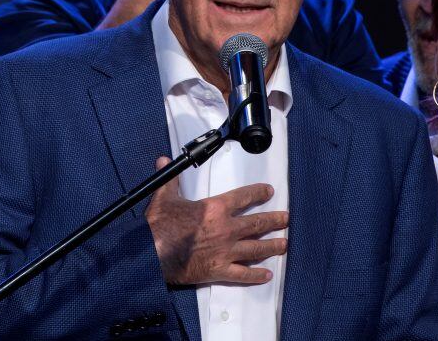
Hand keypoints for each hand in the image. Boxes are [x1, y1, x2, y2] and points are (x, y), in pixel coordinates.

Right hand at [146, 156, 288, 284]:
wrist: (151, 253)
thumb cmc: (159, 226)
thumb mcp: (165, 197)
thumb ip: (170, 180)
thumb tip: (164, 162)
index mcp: (215, 209)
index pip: (244, 197)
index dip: (258, 193)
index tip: (269, 191)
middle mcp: (226, 229)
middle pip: (257, 223)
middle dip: (274, 220)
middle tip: (286, 219)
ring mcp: (225, 251)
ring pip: (256, 248)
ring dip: (272, 246)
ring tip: (284, 244)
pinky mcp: (219, 270)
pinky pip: (242, 274)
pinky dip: (256, 275)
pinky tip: (267, 275)